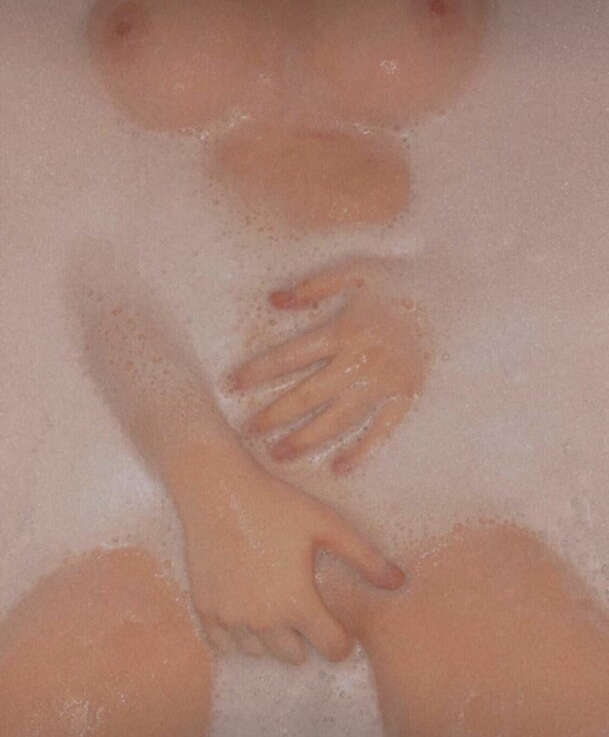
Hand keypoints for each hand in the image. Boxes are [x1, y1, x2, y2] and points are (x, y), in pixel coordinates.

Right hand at [177, 451, 403, 663]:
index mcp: (297, 603)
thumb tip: (399, 582)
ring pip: (259, 652)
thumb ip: (365, 557)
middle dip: (305, 639)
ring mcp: (230, 618)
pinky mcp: (205, 608)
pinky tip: (245, 610)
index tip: (339, 629)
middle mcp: (263, 620)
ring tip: (274, 605)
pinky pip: (223, 644)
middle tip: (303, 609)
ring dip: (270, 638)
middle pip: (294, 657)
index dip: (341, 641)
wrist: (217, 491)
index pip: (330, 649)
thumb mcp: (327, 525)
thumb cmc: (276, 504)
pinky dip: (237, 636)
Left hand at [230, 258, 429, 473]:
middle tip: (248, 431)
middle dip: (275, 414)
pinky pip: (382, 430)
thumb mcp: (354, 270)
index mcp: (345, 329)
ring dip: (307, 439)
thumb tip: (273, 300)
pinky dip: (361, 451)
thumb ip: (313, 286)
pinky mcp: (406, 396)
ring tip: (279, 454)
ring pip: (339, 418)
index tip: (232, 385)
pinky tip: (339, 467)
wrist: (451, 289)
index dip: (258, 371)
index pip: (291, 356)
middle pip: (309, 395)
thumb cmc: (398, 278)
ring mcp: (385, 382)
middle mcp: (362, 360)